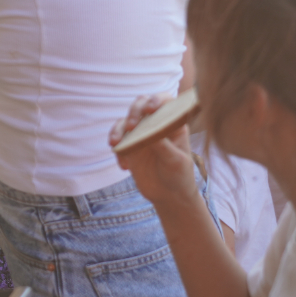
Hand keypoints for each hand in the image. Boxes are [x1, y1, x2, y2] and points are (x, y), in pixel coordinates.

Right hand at [109, 94, 199, 209]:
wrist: (169, 196)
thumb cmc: (180, 175)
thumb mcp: (176, 161)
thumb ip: (164, 146)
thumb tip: (149, 132)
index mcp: (172, 123)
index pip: (164, 102)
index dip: (156, 100)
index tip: (150, 109)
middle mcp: (155, 124)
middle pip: (141, 105)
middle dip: (134, 112)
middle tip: (131, 126)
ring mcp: (141, 134)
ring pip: (125, 121)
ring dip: (118, 130)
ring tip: (116, 143)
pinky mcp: (129, 145)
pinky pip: (117, 140)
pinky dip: (117, 149)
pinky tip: (125, 166)